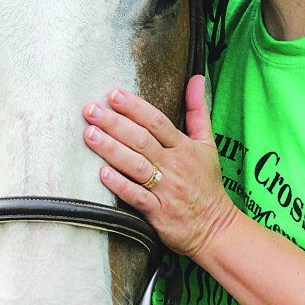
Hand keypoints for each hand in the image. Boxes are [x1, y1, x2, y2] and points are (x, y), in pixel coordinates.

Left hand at [83, 75, 236, 260]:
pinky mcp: (158, 212)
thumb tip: (196, 78)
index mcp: (184, 147)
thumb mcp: (207, 144)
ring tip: (89, 134)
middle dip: (114, 124)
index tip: (113, 94)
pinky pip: (137, 197)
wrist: (215, 227)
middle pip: (142, 140)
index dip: (135, 107)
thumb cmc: (206, 183)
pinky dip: (120, 185)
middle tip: (90, 110)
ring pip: (136, 165)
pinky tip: (102, 173)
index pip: (157, 122)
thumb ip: (198, 110)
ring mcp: (166, 189)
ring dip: (111, 149)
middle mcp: (174, 165)